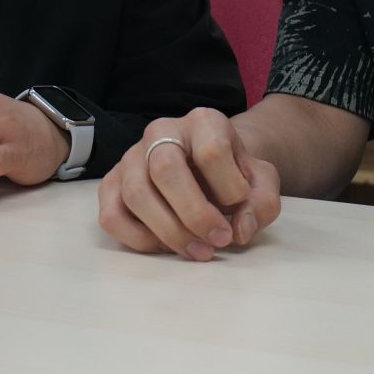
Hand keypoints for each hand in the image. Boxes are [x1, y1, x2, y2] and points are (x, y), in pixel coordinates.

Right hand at [97, 109, 279, 260]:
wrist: (210, 169)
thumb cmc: (232, 175)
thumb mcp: (261, 182)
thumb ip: (262, 203)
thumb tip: (239, 230)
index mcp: (203, 122)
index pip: (212, 150)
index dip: (229, 187)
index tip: (240, 206)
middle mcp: (161, 132)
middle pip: (166, 169)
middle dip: (194, 214)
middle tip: (219, 241)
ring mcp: (131, 157)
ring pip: (136, 194)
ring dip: (170, 232)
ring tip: (198, 251)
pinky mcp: (112, 184)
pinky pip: (111, 216)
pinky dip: (139, 240)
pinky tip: (166, 246)